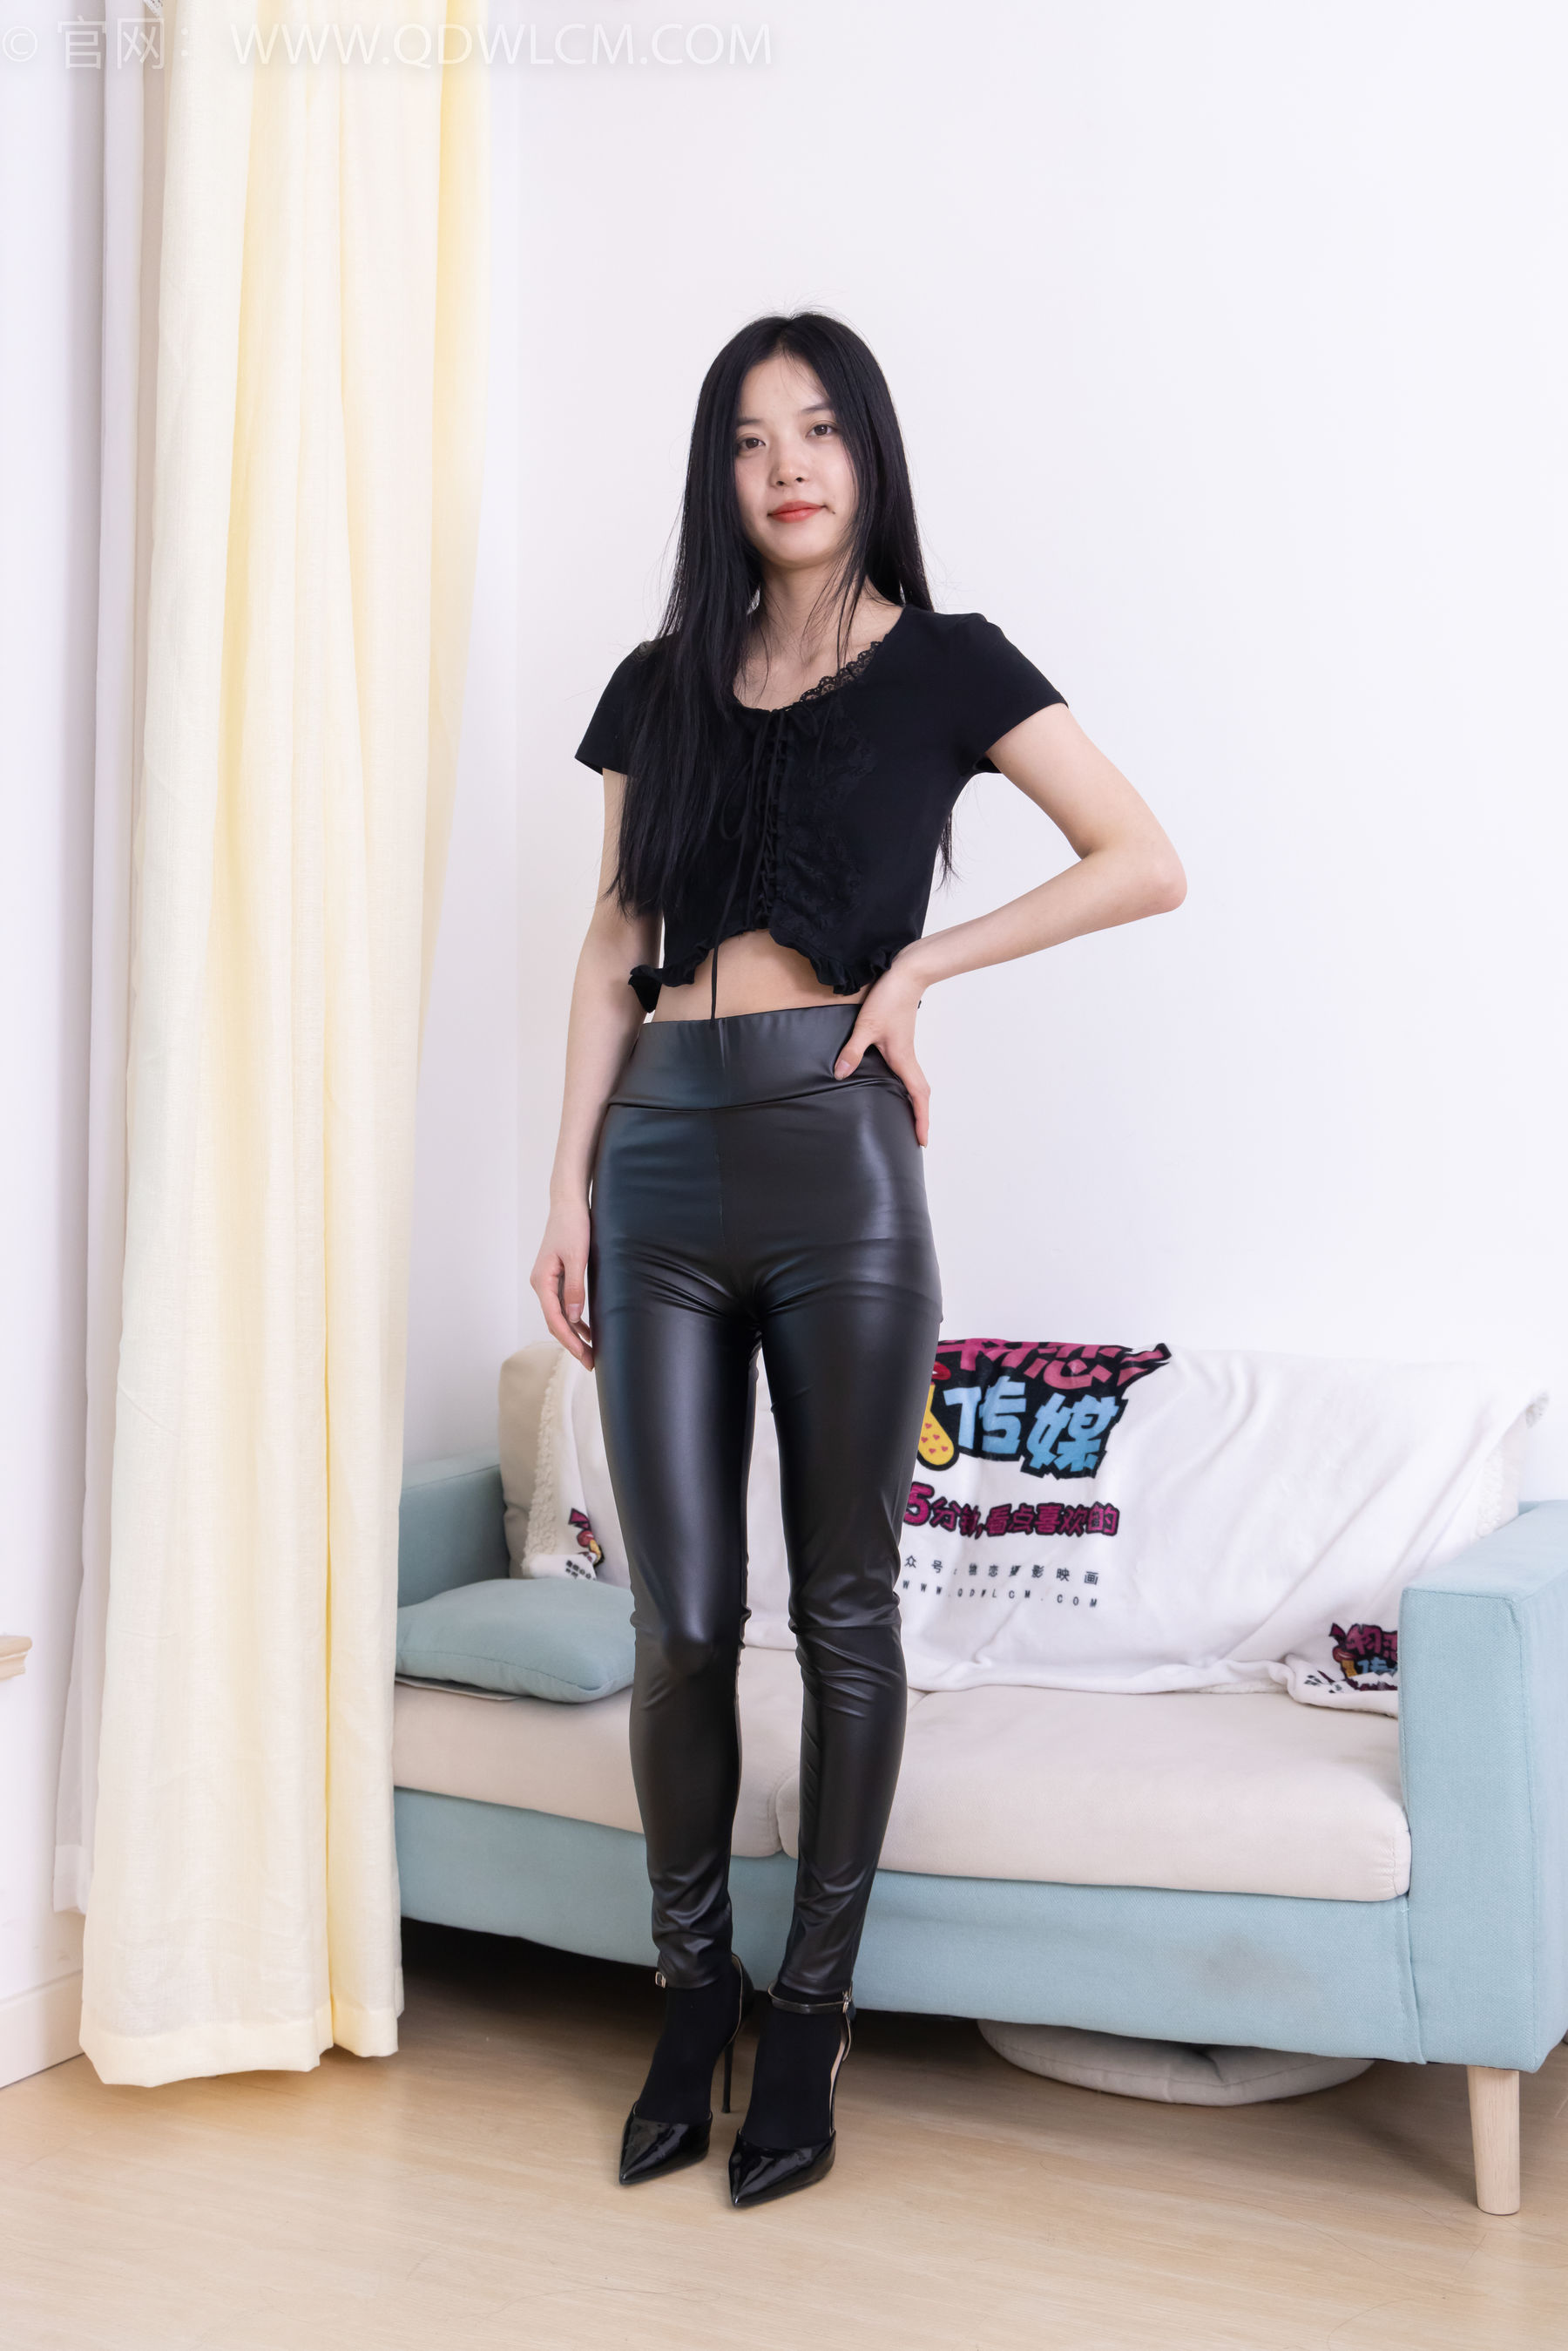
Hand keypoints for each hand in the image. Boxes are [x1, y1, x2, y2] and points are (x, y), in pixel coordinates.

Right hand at [530, 1199, 594, 1368]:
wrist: (568, 1203)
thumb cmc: (572, 1225)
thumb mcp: (577, 1257)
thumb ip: (575, 1287)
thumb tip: (574, 1317)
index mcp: (542, 1281)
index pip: (554, 1319)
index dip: (569, 1341)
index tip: (583, 1356)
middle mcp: (541, 1284)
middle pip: (556, 1322)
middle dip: (572, 1343)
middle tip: (590, 1363)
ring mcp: (548, 1281)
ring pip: (560, 1315)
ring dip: (575, 1334)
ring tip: (591, 1353)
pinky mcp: (557, 1277)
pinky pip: (564, 1305)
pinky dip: (576, 1319)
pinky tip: (588, 1331)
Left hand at [832, 958, 931, 1144]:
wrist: (906, 974)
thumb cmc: (890, 998)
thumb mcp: (866, 1025)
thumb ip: (852, 1051)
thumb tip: (840, 1074)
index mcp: (903, 1059)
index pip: (918, 1097)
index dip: (921, 1119)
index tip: (923, 1140)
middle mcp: (908, 1058)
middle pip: (920, 1094)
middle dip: (920, 1116)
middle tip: (917, 1137)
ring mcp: (906, 1050)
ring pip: (915, 1083)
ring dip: (915, 1102)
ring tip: (908, 1119)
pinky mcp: (900, 1042)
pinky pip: (907, 1072)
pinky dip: (906, 1087)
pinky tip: (894, 1088)